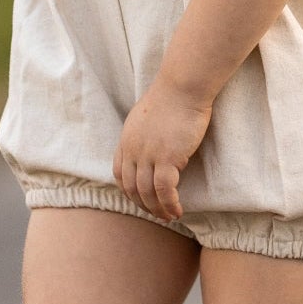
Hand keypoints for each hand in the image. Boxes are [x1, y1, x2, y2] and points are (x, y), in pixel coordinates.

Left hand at [114, 80, 211, 222]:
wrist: (182, 86)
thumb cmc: (171, 97)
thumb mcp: (146, 117)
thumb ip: (143, 134)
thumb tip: (149, 146)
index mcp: (126, 140)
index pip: (120, 174)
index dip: (129, 191)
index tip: (141, 200)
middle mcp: (133, 150)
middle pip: (132, 188)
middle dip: (144, 205)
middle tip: (158, 214)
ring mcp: (148, 155)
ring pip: (147, 192)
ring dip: (158, 209)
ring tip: (170, 216)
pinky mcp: (167, 158)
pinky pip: (164, 189)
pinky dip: (169, 203)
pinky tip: (177, 210)